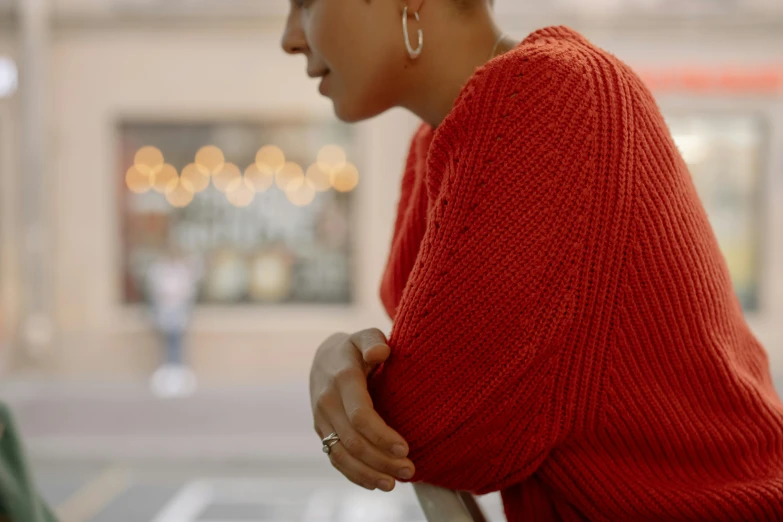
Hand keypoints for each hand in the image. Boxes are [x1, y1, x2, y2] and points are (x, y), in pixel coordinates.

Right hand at [310, 328, 414, 491]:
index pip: (360, 415)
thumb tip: (381, 352)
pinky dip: (354, 474)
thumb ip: (374, 341)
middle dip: (382, 459)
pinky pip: (335, 458)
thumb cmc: (355, 348)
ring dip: (369, 473)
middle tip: (410, 469)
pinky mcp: (321, 432)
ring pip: (342, 455)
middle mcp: (327, 402)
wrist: (324, 357)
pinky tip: (376, 482)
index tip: (406, 448)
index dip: (382, 435)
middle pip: (353, 441)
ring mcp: (321, 419)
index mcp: (342, 379)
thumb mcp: (365, 336)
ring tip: (395, 483)